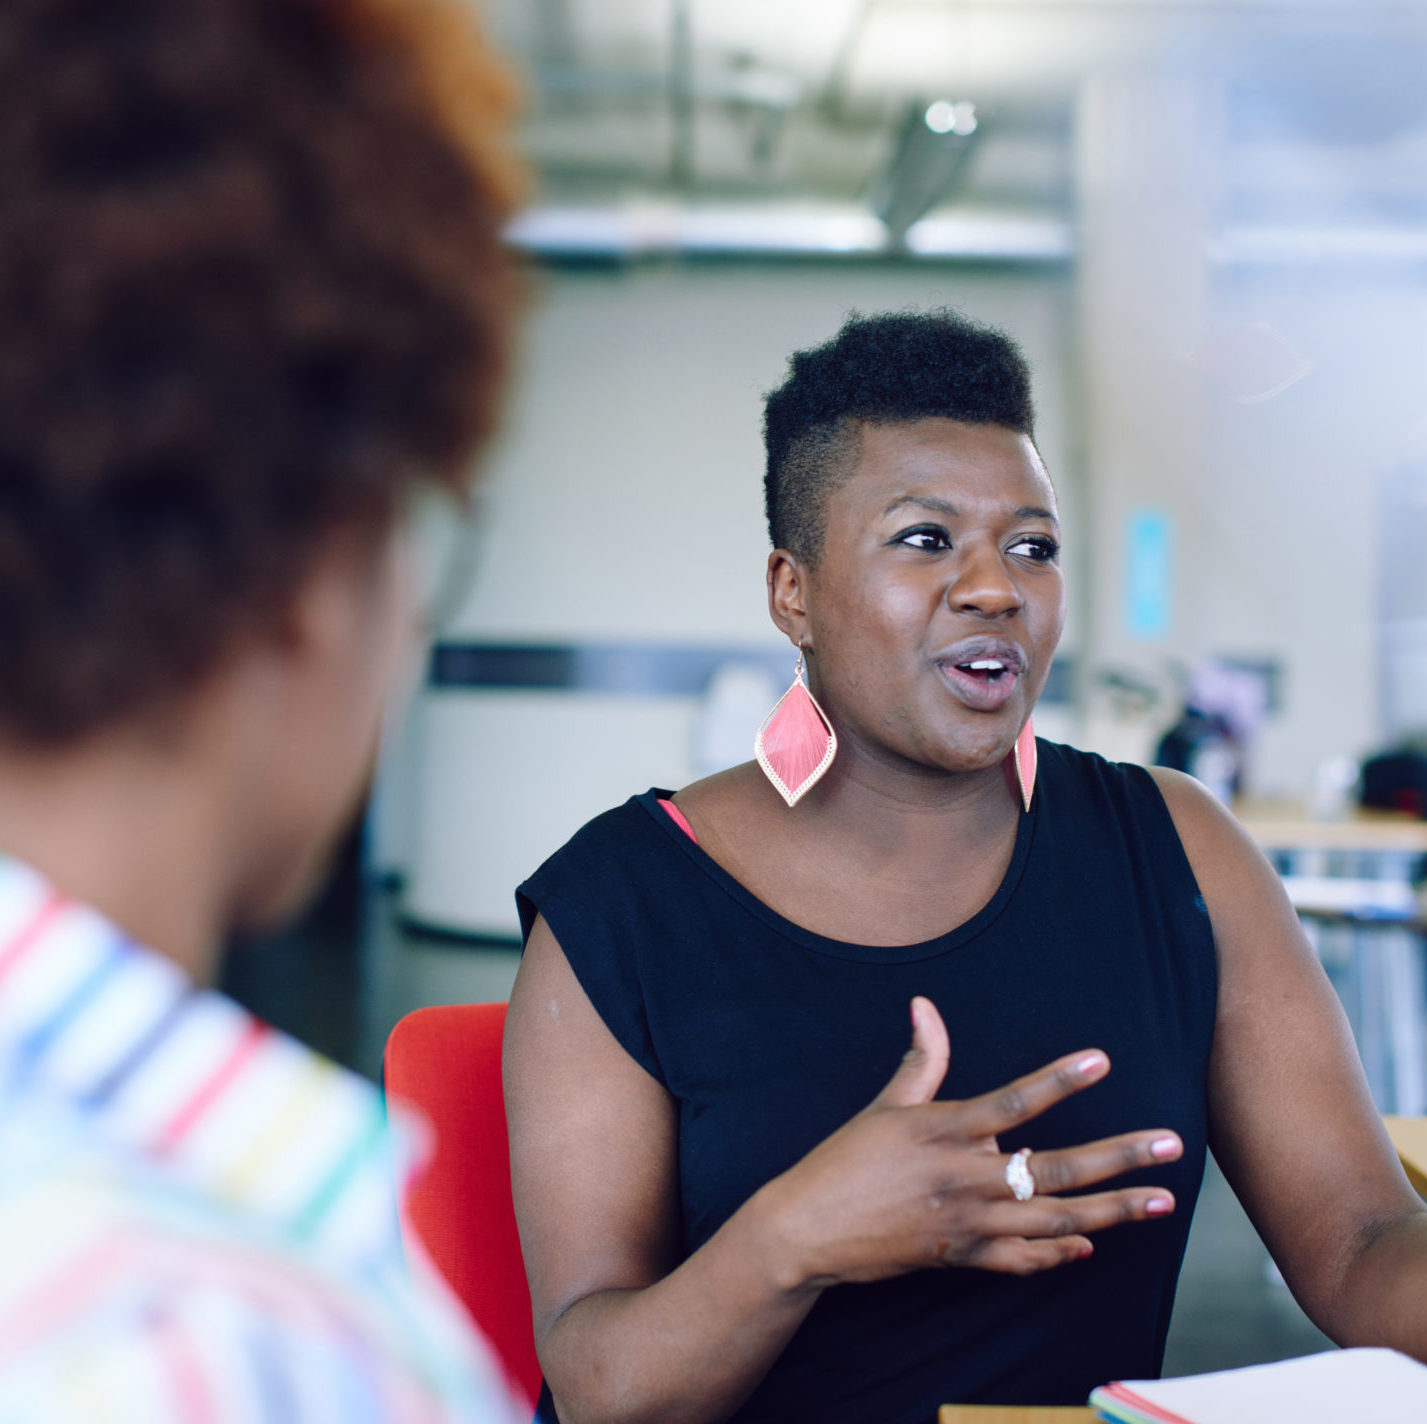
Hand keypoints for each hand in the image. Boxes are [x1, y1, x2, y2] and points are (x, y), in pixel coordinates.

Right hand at [754, 996, 1181, 1288]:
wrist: (809, 1229)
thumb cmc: (845, 1160)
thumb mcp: (884, 1105)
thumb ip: (920, 1058)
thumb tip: (924, 1004)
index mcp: (945, 1131)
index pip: (1015, 1101)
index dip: (1060, 1079)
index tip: (1103, 1060)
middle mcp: (965, 1178)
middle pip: (1057, 1169)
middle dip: (1120, 1158)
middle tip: (1171, 1147)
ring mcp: (969, 1223)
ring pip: (1056, 1220)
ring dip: (1113, 1212)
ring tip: (1159, 1201)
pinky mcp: (963, 1257)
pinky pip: (1024, 1259)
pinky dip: (1060, 1254)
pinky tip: (1091, 1244)